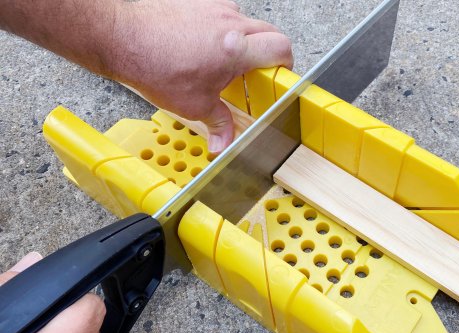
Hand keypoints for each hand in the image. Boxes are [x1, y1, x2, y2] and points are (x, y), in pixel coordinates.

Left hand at [113, 0, 293, 152]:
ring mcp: (212, 7)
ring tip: (225, 62)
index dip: (286, 64)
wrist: (120, 37)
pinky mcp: (196, 1)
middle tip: (254, 74)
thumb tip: (224, 142)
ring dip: (243, 41)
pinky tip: (202, 47)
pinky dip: (219, 30)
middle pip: (268, 32)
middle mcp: (229, 21)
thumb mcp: (193, 105)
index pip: (282, 48)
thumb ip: (218, 123)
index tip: (278, 77)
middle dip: (267, 54)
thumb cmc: (153, 64)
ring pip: (244, 21)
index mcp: (236, 48)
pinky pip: (220, 13)